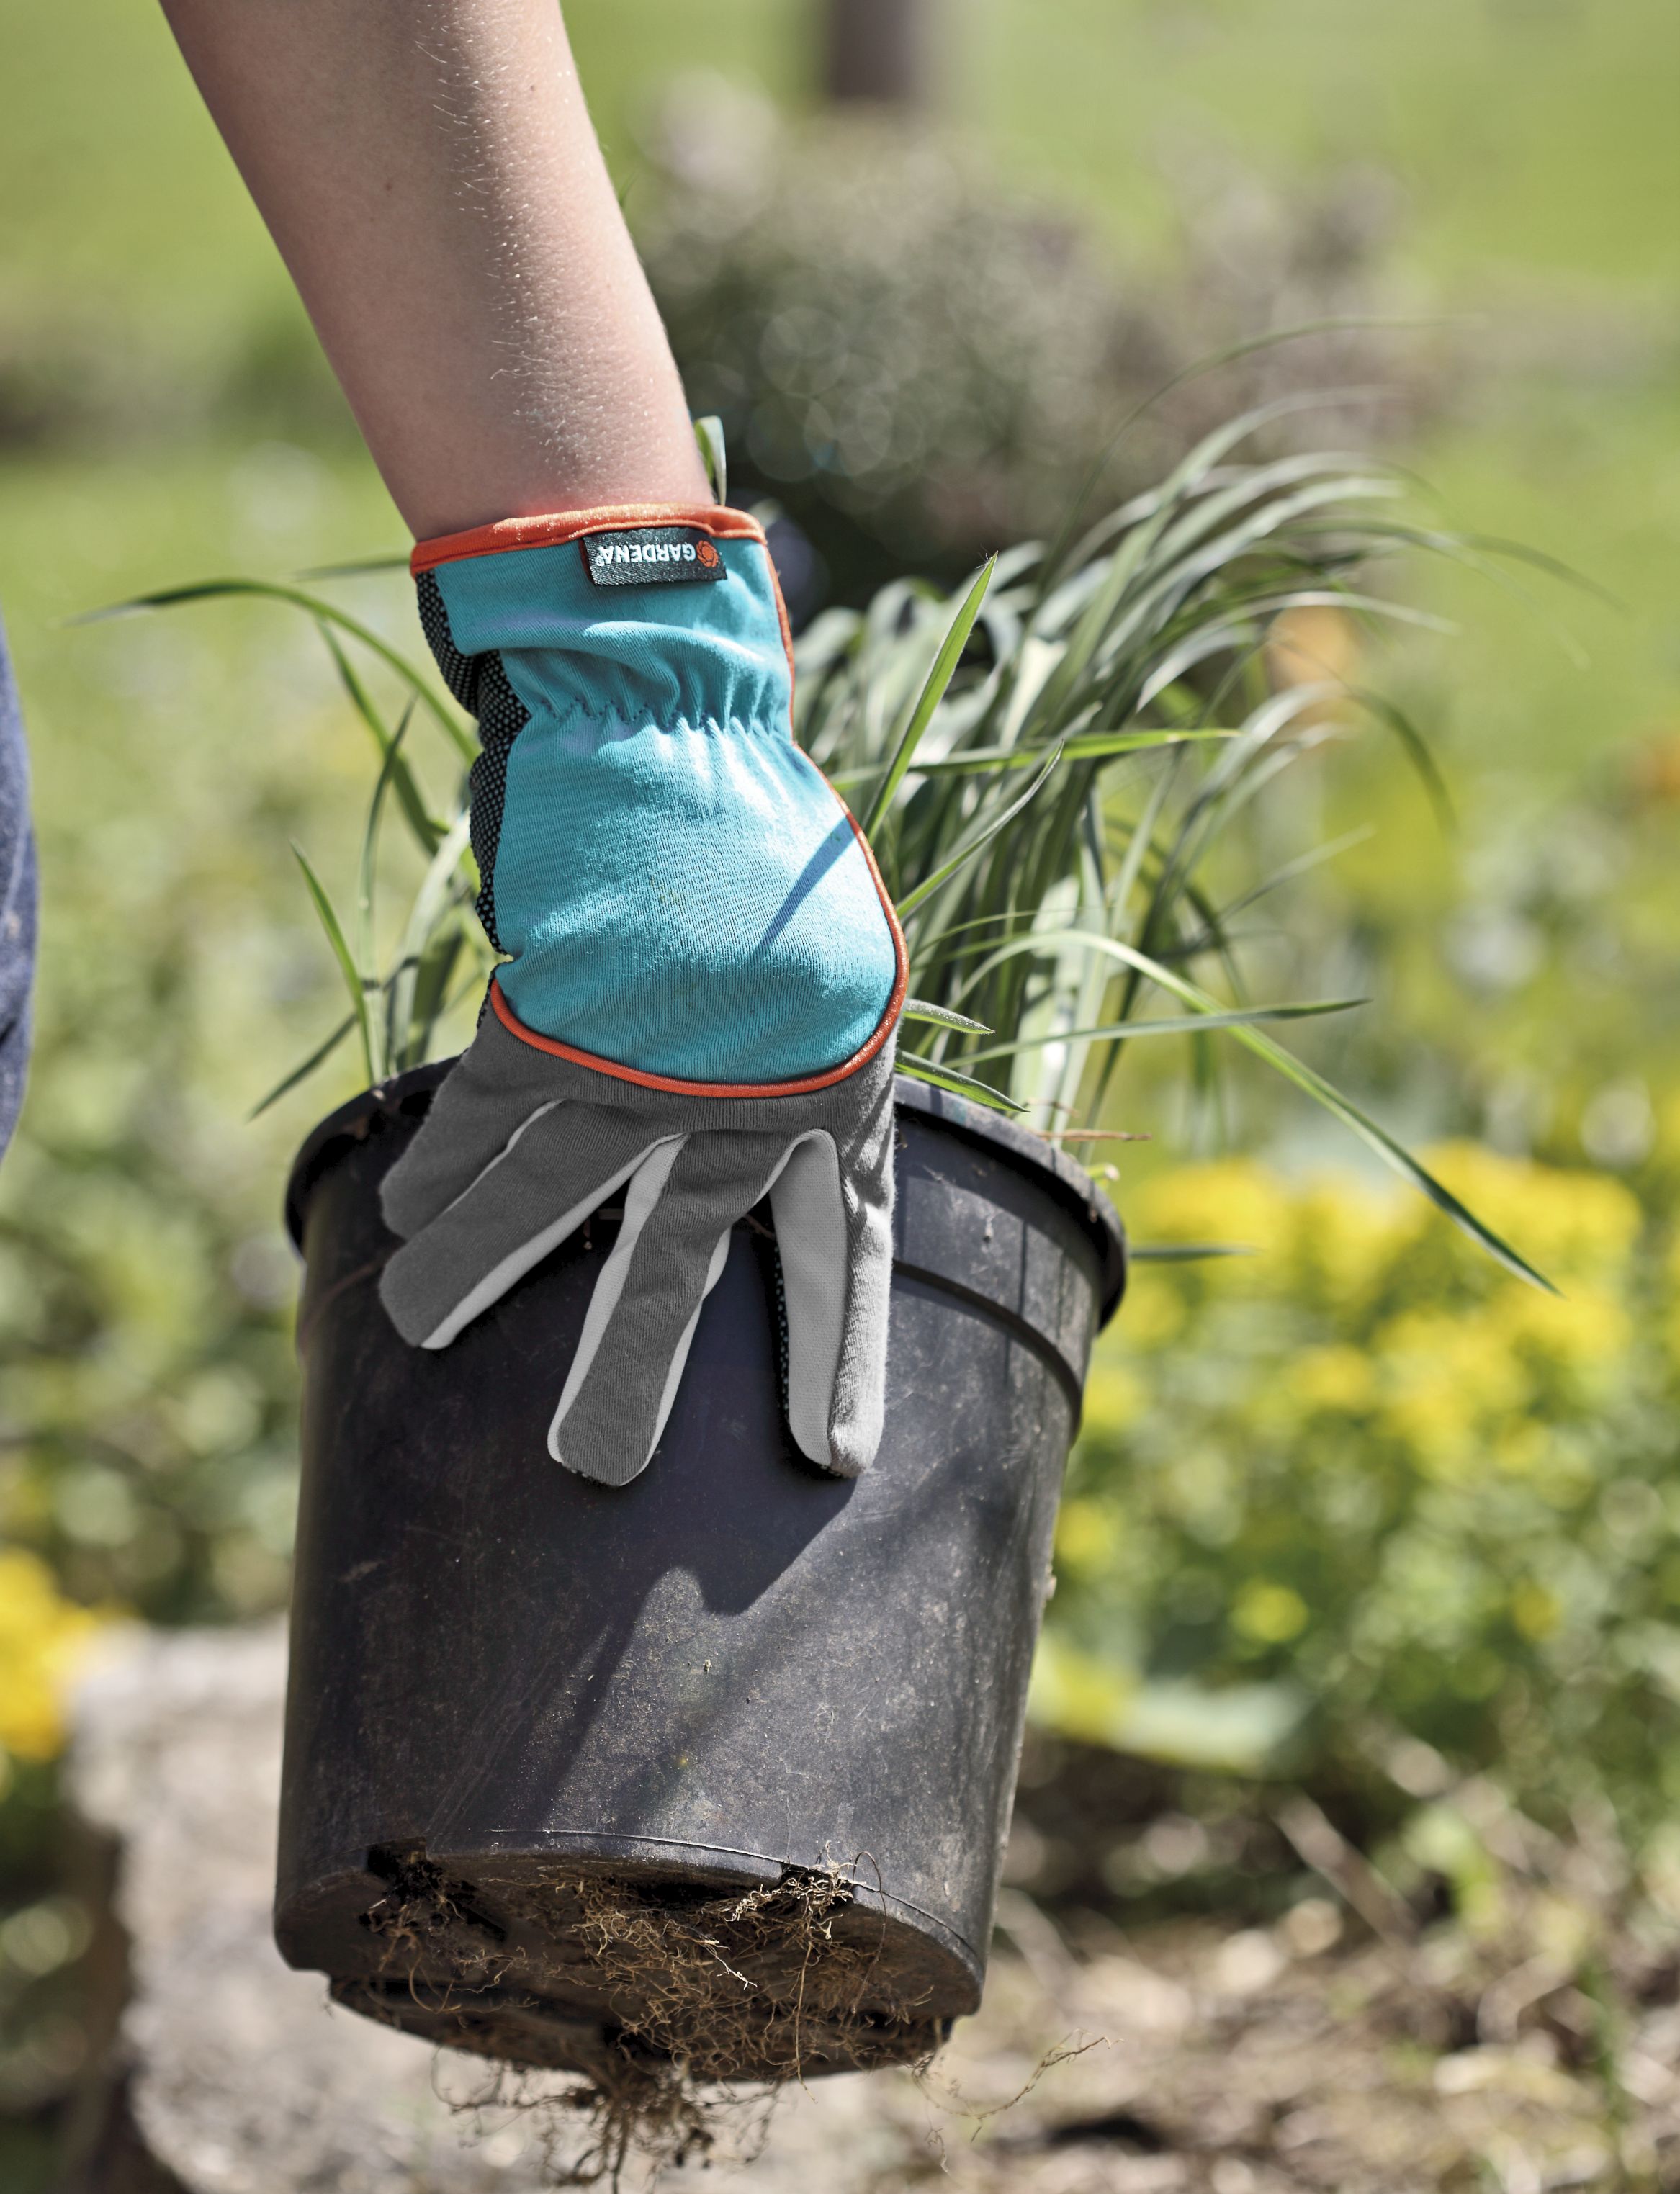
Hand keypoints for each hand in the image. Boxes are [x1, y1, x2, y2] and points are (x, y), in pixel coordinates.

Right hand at [377, 504, 904, 1484]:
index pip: (841, 1247)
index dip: (836, 1353)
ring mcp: (639, 1061)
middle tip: (595, 1465)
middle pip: (682, 1258)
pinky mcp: (551, 1019)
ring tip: (414, 1328)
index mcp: (831, 1087)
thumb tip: (774, 1156)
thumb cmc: (769, 854)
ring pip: (547, 1197)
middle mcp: (736, 1094)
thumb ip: (800, 1066)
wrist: (681, 729)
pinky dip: (440, 1164)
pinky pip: (483, 1116)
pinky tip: (400, 1215)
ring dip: (477, 1271)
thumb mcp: (832, 967)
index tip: (831, 1456)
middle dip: (632, 1365)